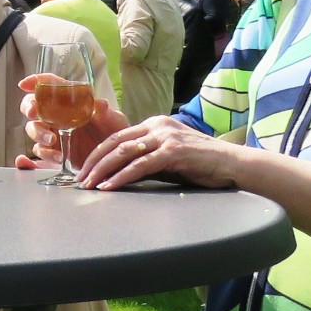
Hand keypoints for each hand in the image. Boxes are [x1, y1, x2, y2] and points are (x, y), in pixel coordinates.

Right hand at [14, 74, 128, 171]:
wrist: (117, 159)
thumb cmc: (114, 133)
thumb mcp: (114, 121)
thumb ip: (106, 112)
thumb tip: (99, 104)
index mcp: (70, 101)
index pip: (49, 85)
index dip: (35, 81)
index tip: (25, 84)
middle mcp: (58, 116)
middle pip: (33, 106)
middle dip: (30, 107)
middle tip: (35, 113)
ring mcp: (53, 134)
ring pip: (33, 129)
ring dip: (38, 133)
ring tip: (53, 141)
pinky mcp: (53, 153)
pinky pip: (39, 153)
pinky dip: (38, 156)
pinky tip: (45, 158)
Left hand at [76, 114, 240, 190]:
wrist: (232, 164)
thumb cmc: (200, 164)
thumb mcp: (167, 158)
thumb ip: (145, 160)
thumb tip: (118, 173)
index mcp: (153, 124)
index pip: (117, 137)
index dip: (97, 154)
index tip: (84, 170)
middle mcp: (157, 125)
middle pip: (115, 143)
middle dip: (93, 162)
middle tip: (79, 180)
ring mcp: (165, 137)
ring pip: (124, 153)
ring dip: (102, 170)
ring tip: (89, 185)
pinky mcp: (174, 151)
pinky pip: (140, 165)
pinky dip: (121, 177)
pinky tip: (109, 187)